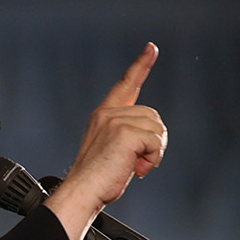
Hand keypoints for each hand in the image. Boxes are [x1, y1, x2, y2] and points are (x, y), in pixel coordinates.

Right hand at [67, 42, 166, 205]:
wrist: (82, 191)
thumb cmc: (96, 178)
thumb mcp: (111, 148)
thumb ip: (128, 134)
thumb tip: (153, 136)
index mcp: (103, 115)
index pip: (125, 84)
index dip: (140, 65)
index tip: (151, 48)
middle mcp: (107, 113)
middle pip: (153, 116)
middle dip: (152, 142)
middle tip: (135, 162)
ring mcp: (114, 121)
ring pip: (157, 129)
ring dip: (153, 152)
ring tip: (132, 166)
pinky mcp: (124, 133)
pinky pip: (156, 142)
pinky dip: (152, 159)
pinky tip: (135, 168)